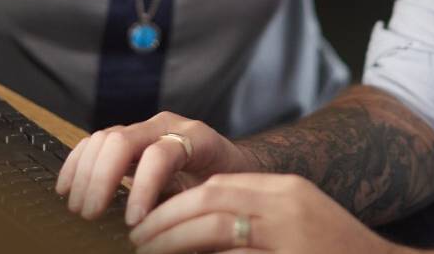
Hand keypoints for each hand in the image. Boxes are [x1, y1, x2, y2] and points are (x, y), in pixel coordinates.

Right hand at [55, 111, 255, 225]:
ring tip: (78, 208)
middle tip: (91, 215)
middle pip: (124, 140)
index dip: (143, 188)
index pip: (161, 154)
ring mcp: (145, 127)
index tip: (132, 222)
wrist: (232, 163)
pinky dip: (77, 163)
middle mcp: (168, 125)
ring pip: (104, 138)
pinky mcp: (128, 136)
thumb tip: (163, 234)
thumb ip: (191, 207)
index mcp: (197, 138)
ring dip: (85, 174)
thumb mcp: (217, 196)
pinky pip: (94, 142)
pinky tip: (66, 187)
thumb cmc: (226, 184)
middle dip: (102, 179)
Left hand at [129, 173, 404, 253]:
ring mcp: (290, 231)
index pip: (219, 185)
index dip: (177, 202)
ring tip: (147, 251)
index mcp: (287, 191)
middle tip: (137, 238)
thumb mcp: (296, 227)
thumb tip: (202, 232)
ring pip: (216, 226)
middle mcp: (288, 204)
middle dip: (167, 218)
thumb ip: (256, 221)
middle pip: (211, 199)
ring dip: (173, 240)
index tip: (150, 220)